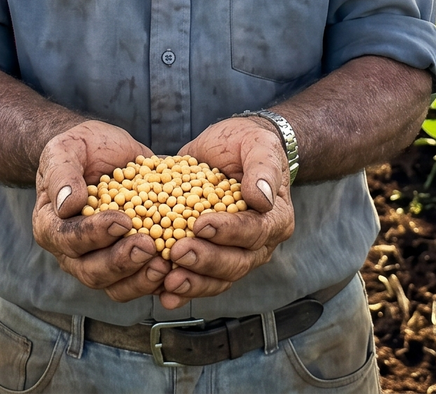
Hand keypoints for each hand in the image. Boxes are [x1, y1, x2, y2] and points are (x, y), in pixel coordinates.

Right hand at [32, 121, 170, 301]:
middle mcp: (73, 252)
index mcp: (52, 225)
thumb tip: (68, 204)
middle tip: (148, 246)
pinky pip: (141, 282)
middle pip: (92, 271)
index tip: (121, 221)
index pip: (68, 239)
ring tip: (165, 264)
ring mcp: (101, 261)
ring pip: (116, 286)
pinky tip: (179, 270)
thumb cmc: (81, 149)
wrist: (106, 152)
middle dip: (121, 262)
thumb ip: (62, 173)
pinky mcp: (130, 263)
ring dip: (141, 279)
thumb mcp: (65, 149)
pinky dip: (160, 281)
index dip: (94, 234)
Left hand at [163, 117, 294, 308]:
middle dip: (206, 260)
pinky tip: (162, 292)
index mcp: (274, 219)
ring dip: (193, 282)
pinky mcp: (210, 256)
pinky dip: (181, 289)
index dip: (229, 232)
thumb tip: (261, 197)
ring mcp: (233, 254)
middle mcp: (257, 244)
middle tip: (178, 253)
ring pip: (218, 279)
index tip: (202, 224)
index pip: (255, 231)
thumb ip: (264, 169)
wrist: (230, 147)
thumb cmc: (247, 144)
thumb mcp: (259, 144)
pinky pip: (199, 280)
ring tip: (168, 281)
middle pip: (236, 262)